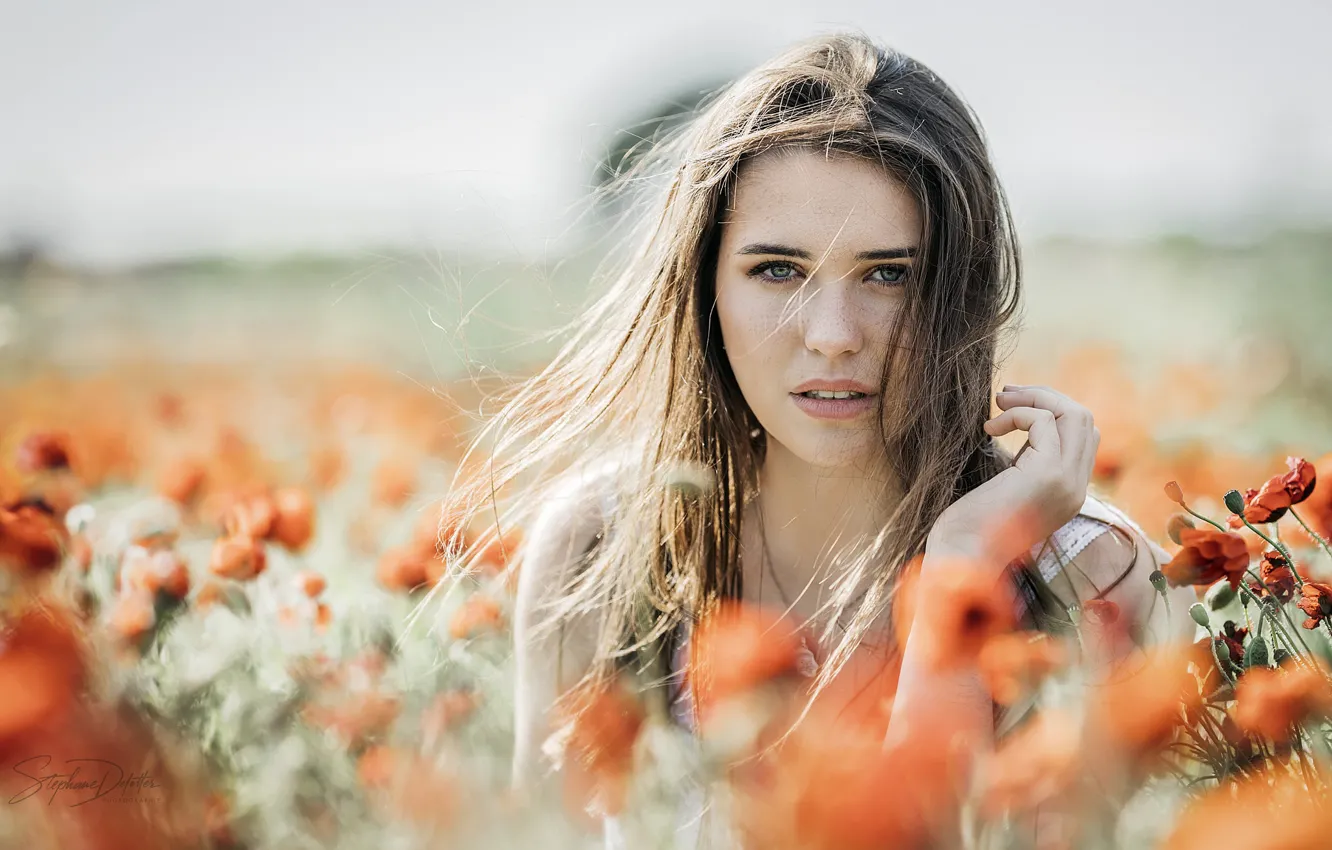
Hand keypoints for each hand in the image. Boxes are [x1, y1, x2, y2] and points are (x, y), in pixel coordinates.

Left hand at [926, 384, 1099, 570]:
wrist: (961, 561)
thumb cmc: (969, 529)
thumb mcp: (1005, 491)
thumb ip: (1022, 467)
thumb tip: (1016, 425)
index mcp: (1069, 493)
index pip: (1084, 437)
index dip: (1052, 412)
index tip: (1012, 407)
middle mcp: (1076, 488)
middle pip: (1084, 420)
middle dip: (1045, 397)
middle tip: (1005, 394)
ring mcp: (1067, 482)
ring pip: (1074, 414)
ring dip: (1033, 399)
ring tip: (997, 403)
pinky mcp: (1047, 476)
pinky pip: (1043, 422)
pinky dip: (1016, 414)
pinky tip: (988, 428)